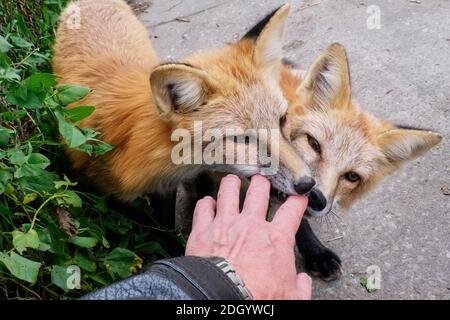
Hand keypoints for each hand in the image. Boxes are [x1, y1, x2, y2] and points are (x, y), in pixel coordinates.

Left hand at [186, 174, 311, 299]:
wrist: (223, 299)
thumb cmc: (256, 297)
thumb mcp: (291, 297)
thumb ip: (300, 286)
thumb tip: (302, 282)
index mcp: (275, 239)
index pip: (291, 212)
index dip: (297, 201)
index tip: (298, 197)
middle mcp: (251, 225)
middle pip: (258, 192)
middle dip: (261, 183)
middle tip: (261, 179)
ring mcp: (226, 224)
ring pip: (229, 192)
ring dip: (231, 183)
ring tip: (232, 179)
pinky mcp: (203, 231)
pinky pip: (203, 208)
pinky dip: (206, 203)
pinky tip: (207, 202)